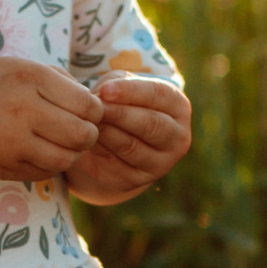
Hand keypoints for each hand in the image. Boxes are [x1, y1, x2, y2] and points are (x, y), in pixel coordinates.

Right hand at [0, 57, 102, 183]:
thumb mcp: (15, 67)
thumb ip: (56, 79)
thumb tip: (93, 100)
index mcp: (30, 78)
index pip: (87, 103)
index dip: (95, 111)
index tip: (87, 112)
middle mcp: (24, 108)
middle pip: (83, 133)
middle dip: (88, 135)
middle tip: (79, 132)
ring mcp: (15, 141)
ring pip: (69, 158)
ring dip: (72, 153)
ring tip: (61, 143)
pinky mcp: (8, 165)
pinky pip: (48, 172)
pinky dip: (51, 165)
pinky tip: (40, 152)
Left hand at [65, 73, 192, 205]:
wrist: (119, 142)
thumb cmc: (123, 104)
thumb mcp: (123, 88)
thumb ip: (115, 86)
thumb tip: (98, 98)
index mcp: (178, 107)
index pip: (158, 95)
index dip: (130, 91)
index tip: (105, 90)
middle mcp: (177, 138)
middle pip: (150, 124)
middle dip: (120, 114)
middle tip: (96, 108)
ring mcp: (160, 163)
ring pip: (132, 147)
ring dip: (107, 133)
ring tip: (88, 122)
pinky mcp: (137, 180)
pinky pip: (115, 165)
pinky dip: (99, 151)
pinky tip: (87, 140)